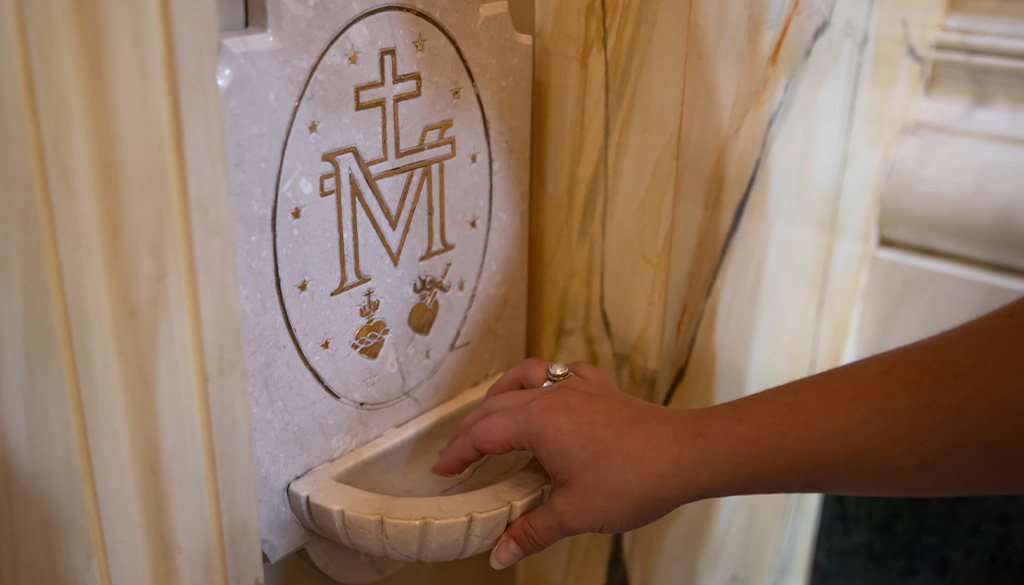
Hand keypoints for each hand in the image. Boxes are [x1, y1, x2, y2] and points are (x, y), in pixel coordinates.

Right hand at [432, 358, 701, 569]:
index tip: (443, 470)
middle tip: (459, 454)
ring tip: (492, 412)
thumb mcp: (575, 513)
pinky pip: (563, 372)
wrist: (686, 454)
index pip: (482, 433)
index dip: (457, 452)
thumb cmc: (633, 479)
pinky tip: (550, 394)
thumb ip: (531, 531)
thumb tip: (500, 553)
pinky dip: (546, 380)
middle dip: (471, 428)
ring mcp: (579, 387)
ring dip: (502, 392)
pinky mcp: (602, 389)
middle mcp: (553, 395)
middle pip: (496, 404)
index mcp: (538, 421)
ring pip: (526, 375)